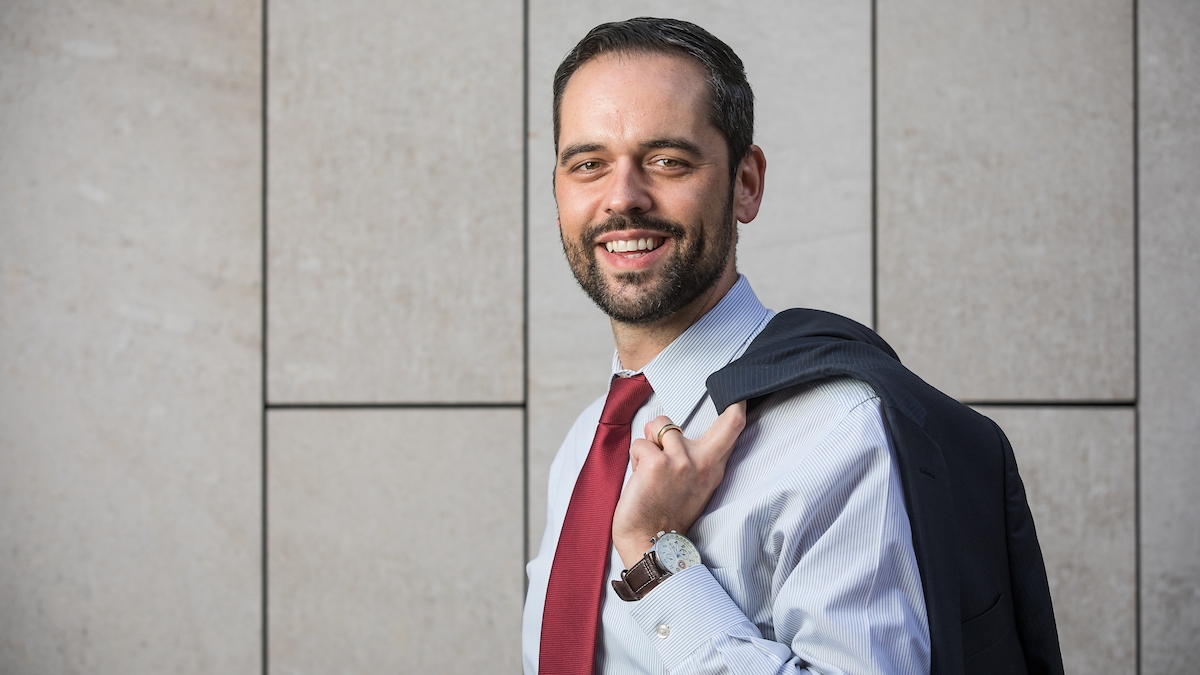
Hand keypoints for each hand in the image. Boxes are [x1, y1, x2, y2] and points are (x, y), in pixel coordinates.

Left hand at [612, 401, 746, 569]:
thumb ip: (693, 459)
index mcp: (713, 468)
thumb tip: (673, 432)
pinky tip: (640, 480)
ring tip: (651, 470)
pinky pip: (640, 443)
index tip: (740, 394)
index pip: (733, 430)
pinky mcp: (657, 463)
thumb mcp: (693, 486)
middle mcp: (703, 463)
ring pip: (660, 426)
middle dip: (728, 406)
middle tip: (729, 404)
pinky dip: (636, 458)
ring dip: (650, 443)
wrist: (651, 545)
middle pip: (724, 421)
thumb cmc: (665, 515)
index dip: (737, 407)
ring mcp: (681, 461)